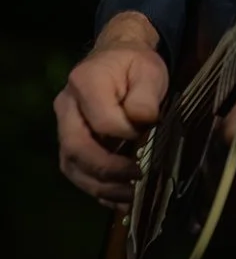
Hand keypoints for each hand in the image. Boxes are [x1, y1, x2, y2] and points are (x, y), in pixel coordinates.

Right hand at [54, 12, 168, 207]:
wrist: (117, 59)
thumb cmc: (134, 65)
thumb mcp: (148, 70)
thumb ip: (145, 96)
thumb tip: (142, 120)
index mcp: (85, 82)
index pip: (102, 120)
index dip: (126, 133)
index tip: (147, 133)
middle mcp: (66, 107)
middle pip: (77, 148)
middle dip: (107, 171)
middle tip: (137, 178)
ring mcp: (64, 127)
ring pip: (73, 166)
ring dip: (101, 187)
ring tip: (131, 197)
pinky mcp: (70, 144)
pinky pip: (77, 172)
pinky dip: (97, 189)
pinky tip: (119, 200)